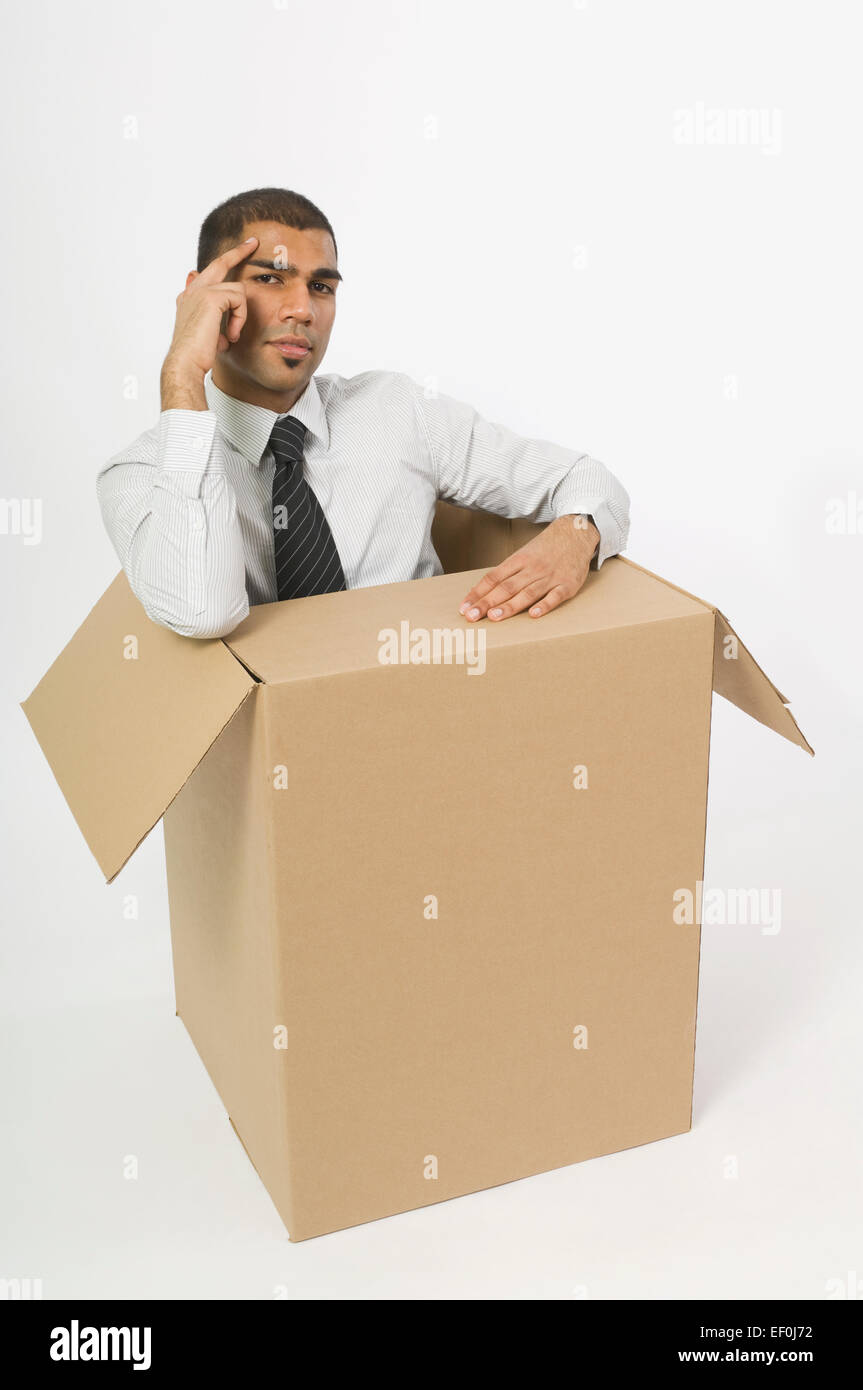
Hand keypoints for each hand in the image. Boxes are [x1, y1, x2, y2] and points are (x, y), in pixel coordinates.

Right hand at [160, 235, 258, 409]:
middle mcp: (192, 290)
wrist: (185, 363)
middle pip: (219, 262)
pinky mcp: (210, 296)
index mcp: (190, 298)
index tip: (238, 253)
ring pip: (236, 290)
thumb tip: (229, 334)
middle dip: (238, 252)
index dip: (224, 263)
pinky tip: (231, 335)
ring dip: (240, 315)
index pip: (209, 274)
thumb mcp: (211, 338)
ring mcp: (199, 290)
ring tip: (232, 335)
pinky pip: (239, 299)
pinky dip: (239, 319)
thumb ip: (218, 328)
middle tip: (253, 243)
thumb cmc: (197, 356)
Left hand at [457, 514, 599, 621]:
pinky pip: (555, 596)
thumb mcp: (524, 554)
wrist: (576, 533)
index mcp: (518, 560)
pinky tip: (534, 615)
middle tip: (471, 616)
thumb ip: (507, 573)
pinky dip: (545, 605)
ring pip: (527, 593)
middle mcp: (532, 569)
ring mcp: (550, 577)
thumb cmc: (546, 548)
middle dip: (487, 603)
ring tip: (494, 616)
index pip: (493, 578)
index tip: (464, 607)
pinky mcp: (567, 585)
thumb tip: (484, 590)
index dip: (477, 593)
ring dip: (510, 606)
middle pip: (506, 587)